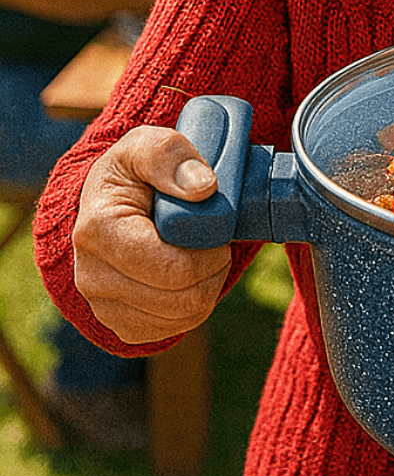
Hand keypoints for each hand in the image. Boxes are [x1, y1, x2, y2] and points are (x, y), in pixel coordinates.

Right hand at [73, 126, 231, 344]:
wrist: (110, 198)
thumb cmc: (135, 170)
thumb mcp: (149, 144)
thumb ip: (173, 156)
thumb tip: (203, 188)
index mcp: (98, 231)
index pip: (171, 269)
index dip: (210, 256)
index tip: (221, 234)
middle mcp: (91, 276)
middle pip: (179, 300)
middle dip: (213, 272)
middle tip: (219, 244)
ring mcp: (101, 305)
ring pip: (179, 320)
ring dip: (207, 290)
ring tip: (207, 256)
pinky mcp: (117, 322)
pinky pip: (169, 331)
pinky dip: (191, 307)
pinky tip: (191, 277)